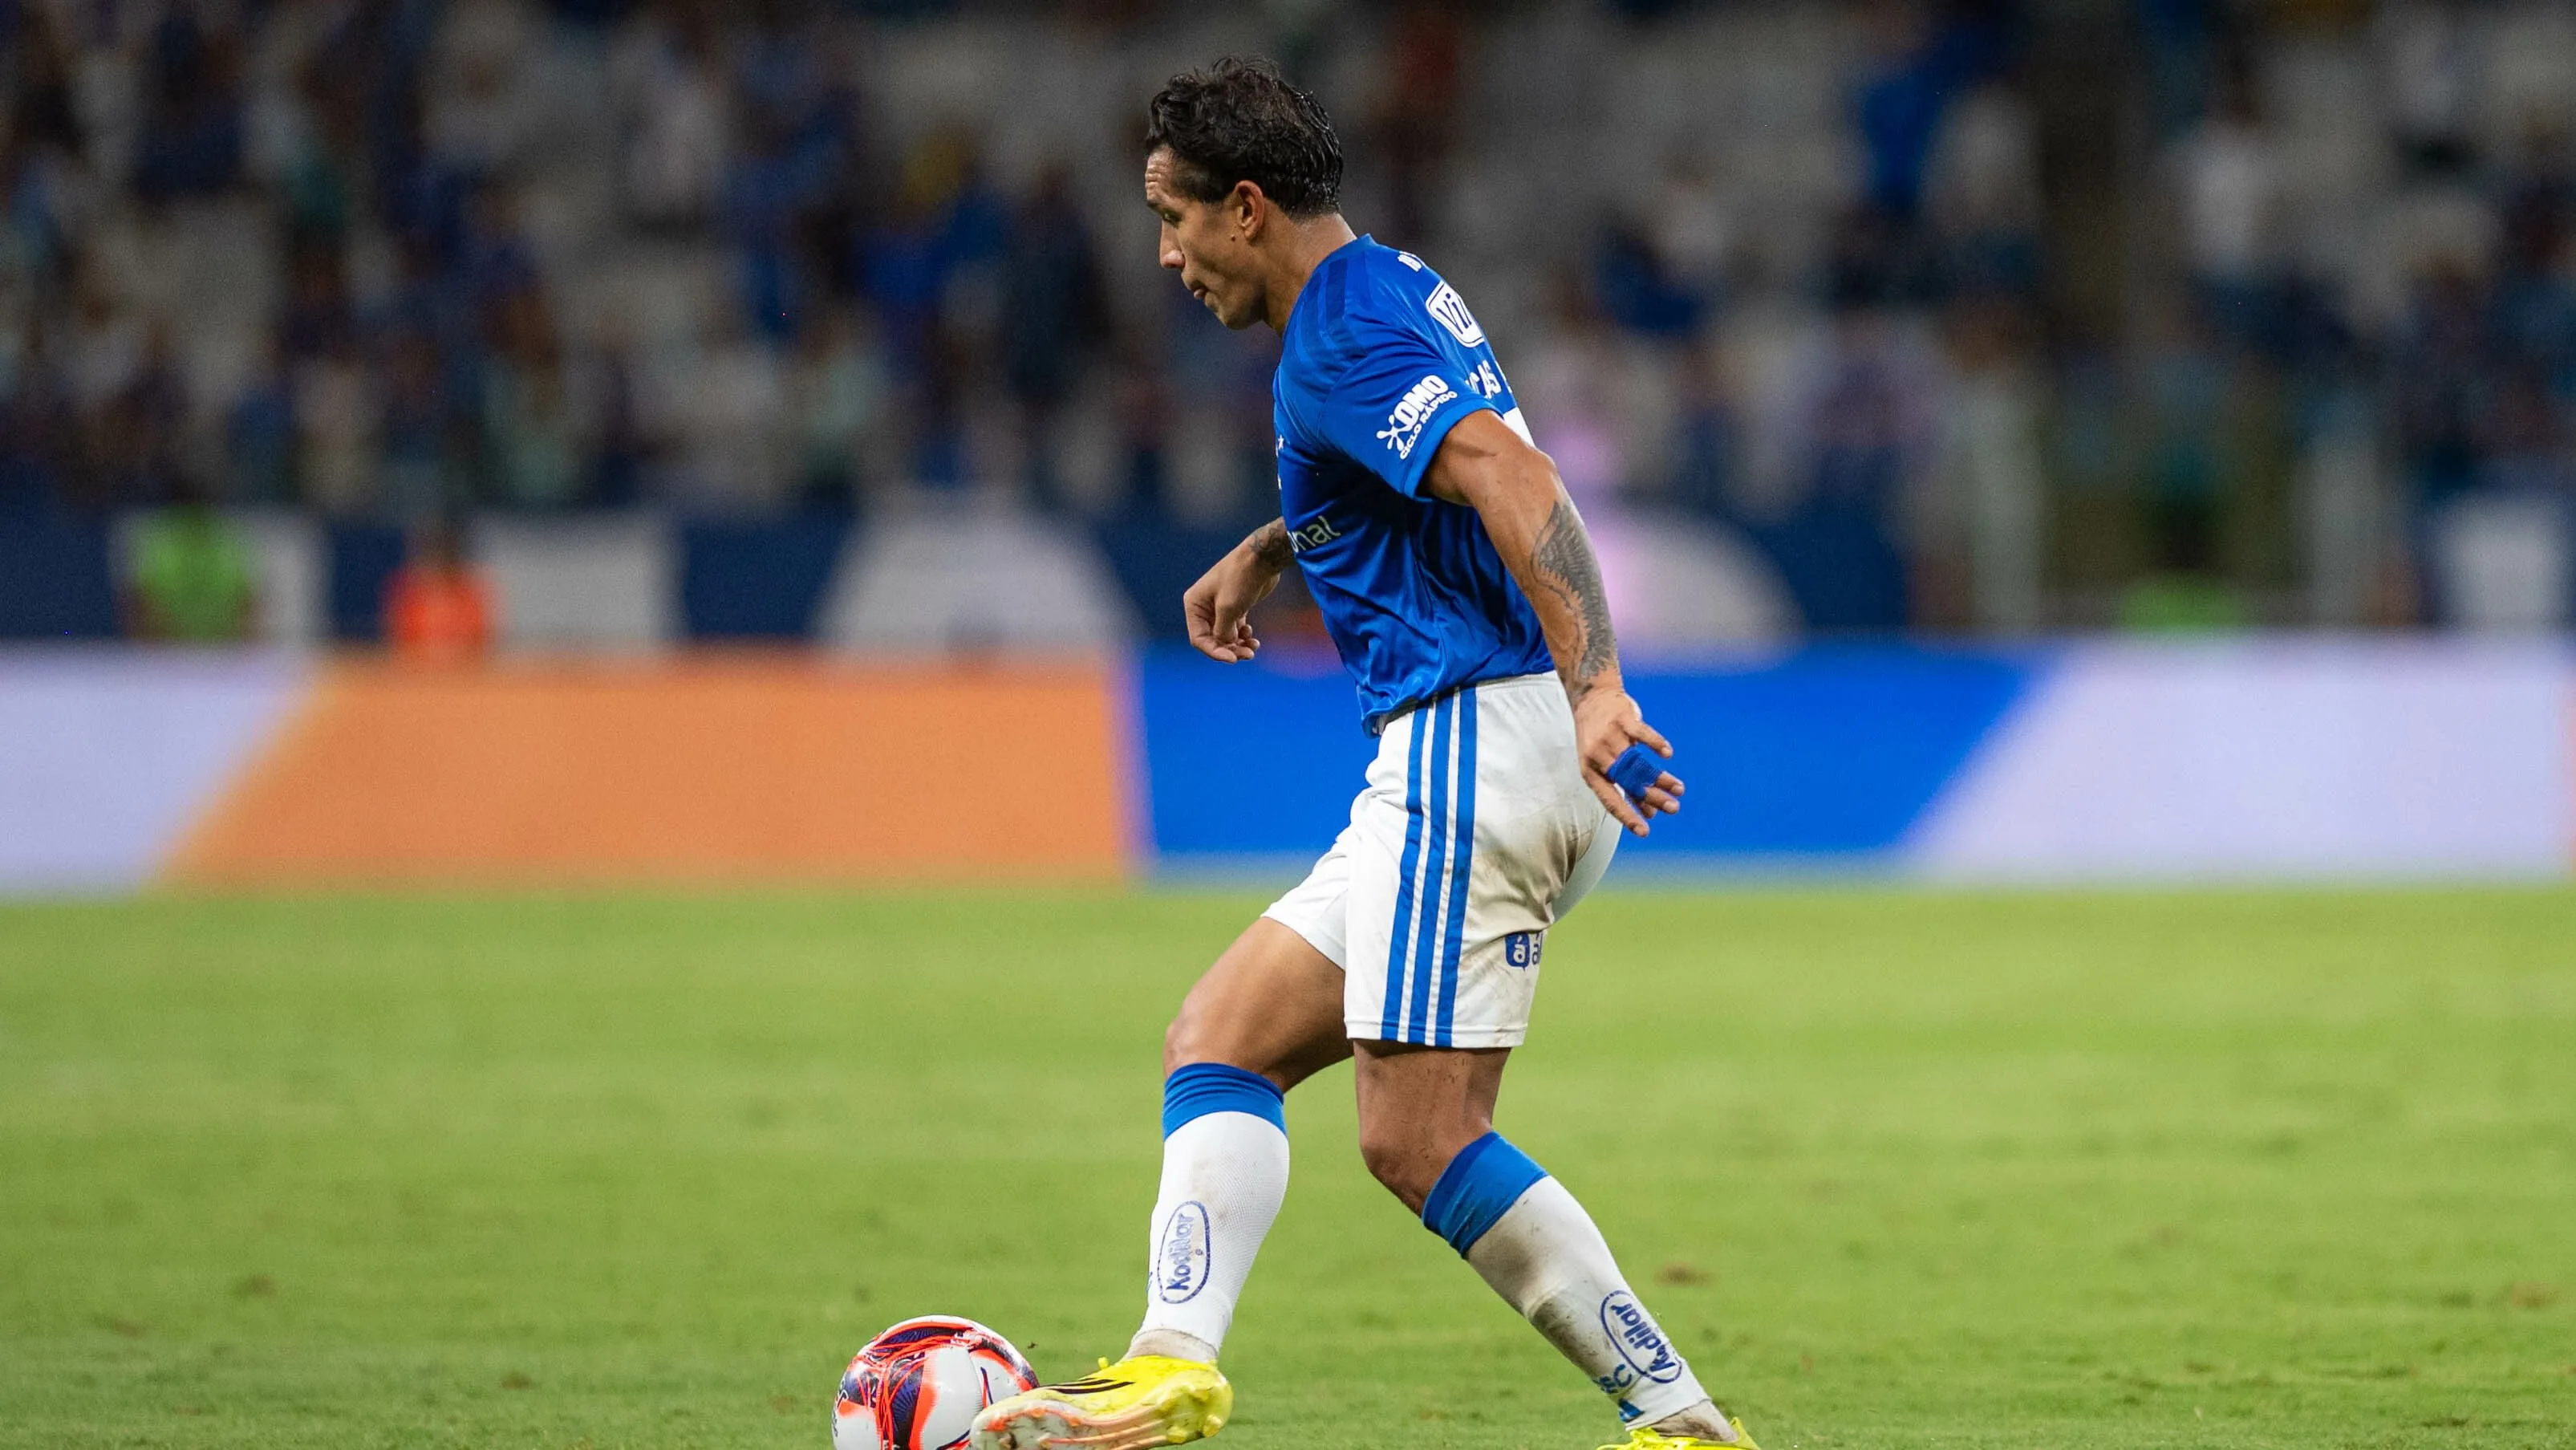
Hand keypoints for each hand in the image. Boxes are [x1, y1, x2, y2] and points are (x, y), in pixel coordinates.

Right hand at [1183, 538, 1285, 662]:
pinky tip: (1252, 637)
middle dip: (1229, 649)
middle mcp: (1203, 607)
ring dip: (1238, 645)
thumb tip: (1225, 644)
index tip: (1233, 659)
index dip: (1214, 651)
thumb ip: (1223, 632)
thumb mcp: (1228, 609)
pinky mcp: (1235, 607)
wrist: (1262, 559)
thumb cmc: (1241, 579)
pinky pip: (1235, 629)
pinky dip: (1243, 636)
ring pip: (1225, 636)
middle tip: (1248, 655)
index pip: (1198, 638)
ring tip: (1253, 646)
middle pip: (1212, 639)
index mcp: (1194, 604)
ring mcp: (1219, 607)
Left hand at [1574, 686, 1681, 835]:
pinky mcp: (1623, 719)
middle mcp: (1598, 756)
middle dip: (1652, 798)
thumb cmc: (1598, 740)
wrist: (1590, 699)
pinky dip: (1656, 744)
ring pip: (1639, 763)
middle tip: (1673, 809)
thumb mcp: (1603, 765)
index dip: (1628, 816)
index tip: (1644, 832)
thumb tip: (1648, 814)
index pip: (1610, 800)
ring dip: (1660, 777)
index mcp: (1590, 772)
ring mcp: (1610, 736)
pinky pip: (1642, 734)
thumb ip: (1625, 788)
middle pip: (1629, 782)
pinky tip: (1667, 754)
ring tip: (1678, 789)